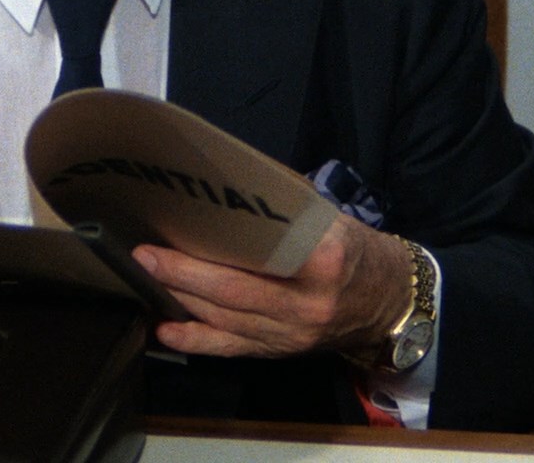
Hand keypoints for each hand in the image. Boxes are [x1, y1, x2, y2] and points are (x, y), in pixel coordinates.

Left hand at [133, 213, 412, 358]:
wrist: (390, 301)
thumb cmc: (353, 249)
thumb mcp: (327, 219)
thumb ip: (281, 208)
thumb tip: (227, 180)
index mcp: (323, 259)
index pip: (261, 253)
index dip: (211, 249)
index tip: (174, 232)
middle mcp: (307, 304)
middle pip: (234, 292)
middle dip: (182, 275)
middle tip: (143, 257)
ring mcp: (293, 334)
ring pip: (227, 320)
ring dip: (181, 301)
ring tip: (145, 281)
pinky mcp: (282, 353)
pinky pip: (232, 349)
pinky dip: (195, 341)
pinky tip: (165, 330)